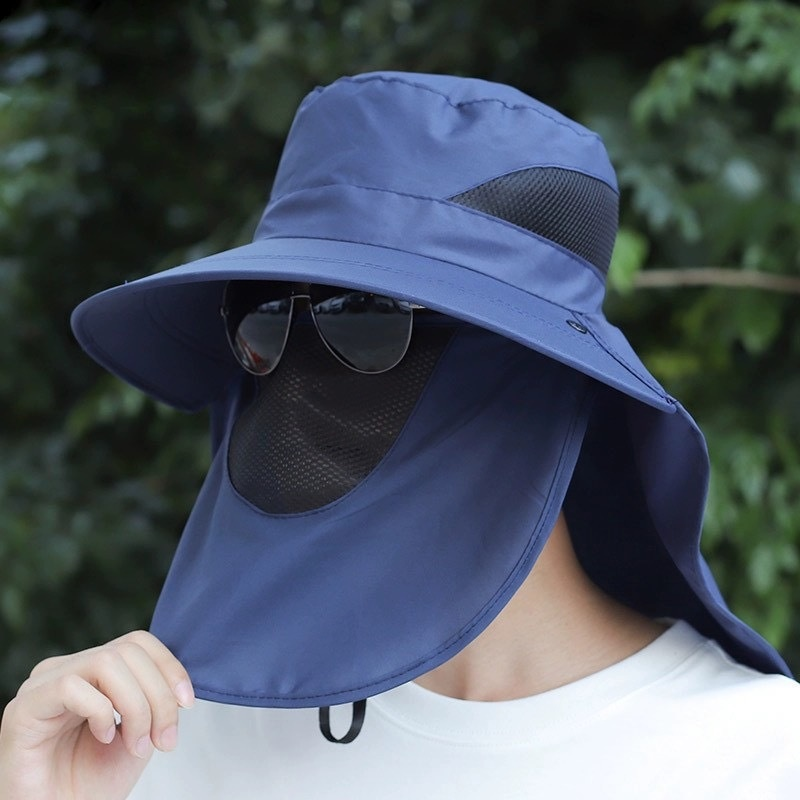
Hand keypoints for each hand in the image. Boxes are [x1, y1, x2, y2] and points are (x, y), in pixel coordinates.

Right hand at [0, 630, 193, 799]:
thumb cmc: (92, 781)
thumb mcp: (139, 732)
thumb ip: (155, 700)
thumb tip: (178, 685)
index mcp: (92, 671)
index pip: (137, 642)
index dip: (169, 667)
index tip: (187, 703)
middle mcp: (66, 669)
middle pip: (127, 651)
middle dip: (158, 695)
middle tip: (163, 739)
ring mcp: (42, 685)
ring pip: (105, 662)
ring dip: (136, 705)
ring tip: (137, 744)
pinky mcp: (23, 708)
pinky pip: (71, 686)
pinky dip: (100, 712)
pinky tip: (103, 738)